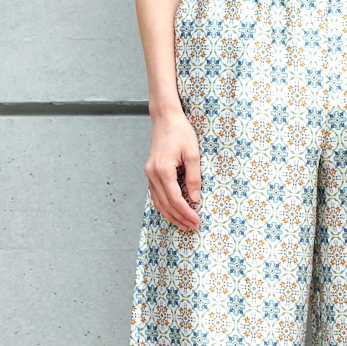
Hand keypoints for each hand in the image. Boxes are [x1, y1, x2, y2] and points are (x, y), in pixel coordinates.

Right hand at [144, 109, 201, 231]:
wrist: (165, 117)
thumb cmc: (180, 132)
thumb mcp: (192, 153)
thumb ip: (194, 177)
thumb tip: (195, 199)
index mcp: (162, 170)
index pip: (175, 199)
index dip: (186, 213)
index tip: (197, 221)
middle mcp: (152, 174)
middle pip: (165, 205)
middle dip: (180, 218)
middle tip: (193, 227)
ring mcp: (149, 174)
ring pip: (158, 203)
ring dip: (171, 216)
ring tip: (184, 225)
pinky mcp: (150, 173)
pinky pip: (156, 195)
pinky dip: (165, 207)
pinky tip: (174, 213)